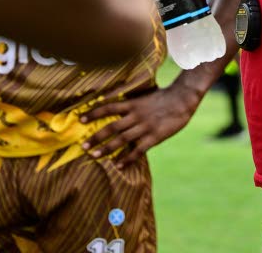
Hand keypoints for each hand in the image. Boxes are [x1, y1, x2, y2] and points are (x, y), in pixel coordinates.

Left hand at [78, 86, 199, 167]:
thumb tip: (115, 106)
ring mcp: (145, 127)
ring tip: (95, 156)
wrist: (182, 99)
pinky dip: (127, 158)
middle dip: (96, 137)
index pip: (108, 107)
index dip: (94, 113)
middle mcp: (136, 115)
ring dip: (107, 148)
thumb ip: (131, 103)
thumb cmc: (163, 97)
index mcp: (132, 104)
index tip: (80, 119)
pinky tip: (118, 165)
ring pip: (122, 139)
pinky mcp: (154, 137)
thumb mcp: (144, 96)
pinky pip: (138, 150)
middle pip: (112, 127)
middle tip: (83, 146)